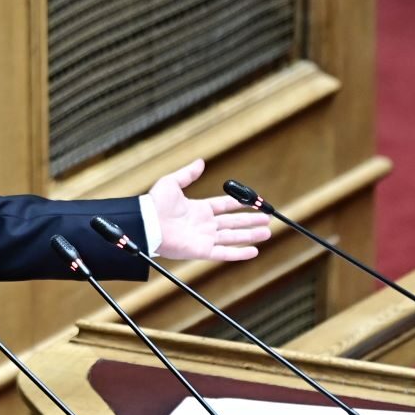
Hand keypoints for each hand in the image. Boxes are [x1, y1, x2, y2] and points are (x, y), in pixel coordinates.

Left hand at [149, 159, 269, 260]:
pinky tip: (254, 251)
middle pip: (233, 222)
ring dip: (250, 235)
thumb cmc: (156, 204)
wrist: (148, 224)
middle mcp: (204, 224)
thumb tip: (200, 162)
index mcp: (198, 209)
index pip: (224, 206)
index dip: (239, 204)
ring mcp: (204, 238)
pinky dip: (240, 253)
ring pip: (233, 237)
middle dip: (250, 221)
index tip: (254, 202)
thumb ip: (187, 174)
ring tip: (267, 233)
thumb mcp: (172, 183)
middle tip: (267, 219)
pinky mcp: (203, 251)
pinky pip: (225, 253)